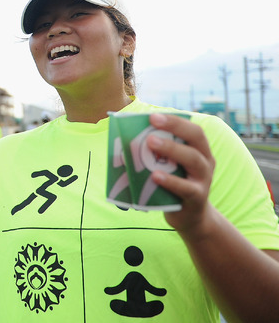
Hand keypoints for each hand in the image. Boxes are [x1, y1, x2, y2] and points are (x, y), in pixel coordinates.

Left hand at [146, 114, 215, 234]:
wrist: (190, 218)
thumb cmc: (174, 186)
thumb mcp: (169, 167)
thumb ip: (157, 154)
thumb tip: (127, 139)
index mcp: (199, 150)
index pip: (192, 129)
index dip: (174, 120)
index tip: (153, 116)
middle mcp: (206, 162)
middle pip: (195, 138)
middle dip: (174, 127)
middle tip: (152, 122)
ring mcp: (204, 180)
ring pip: (193, 160)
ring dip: (171, 149)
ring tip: (150, 142)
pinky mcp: (197, 198)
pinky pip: (186, 188)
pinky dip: (171, 181)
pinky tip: (155, 176)